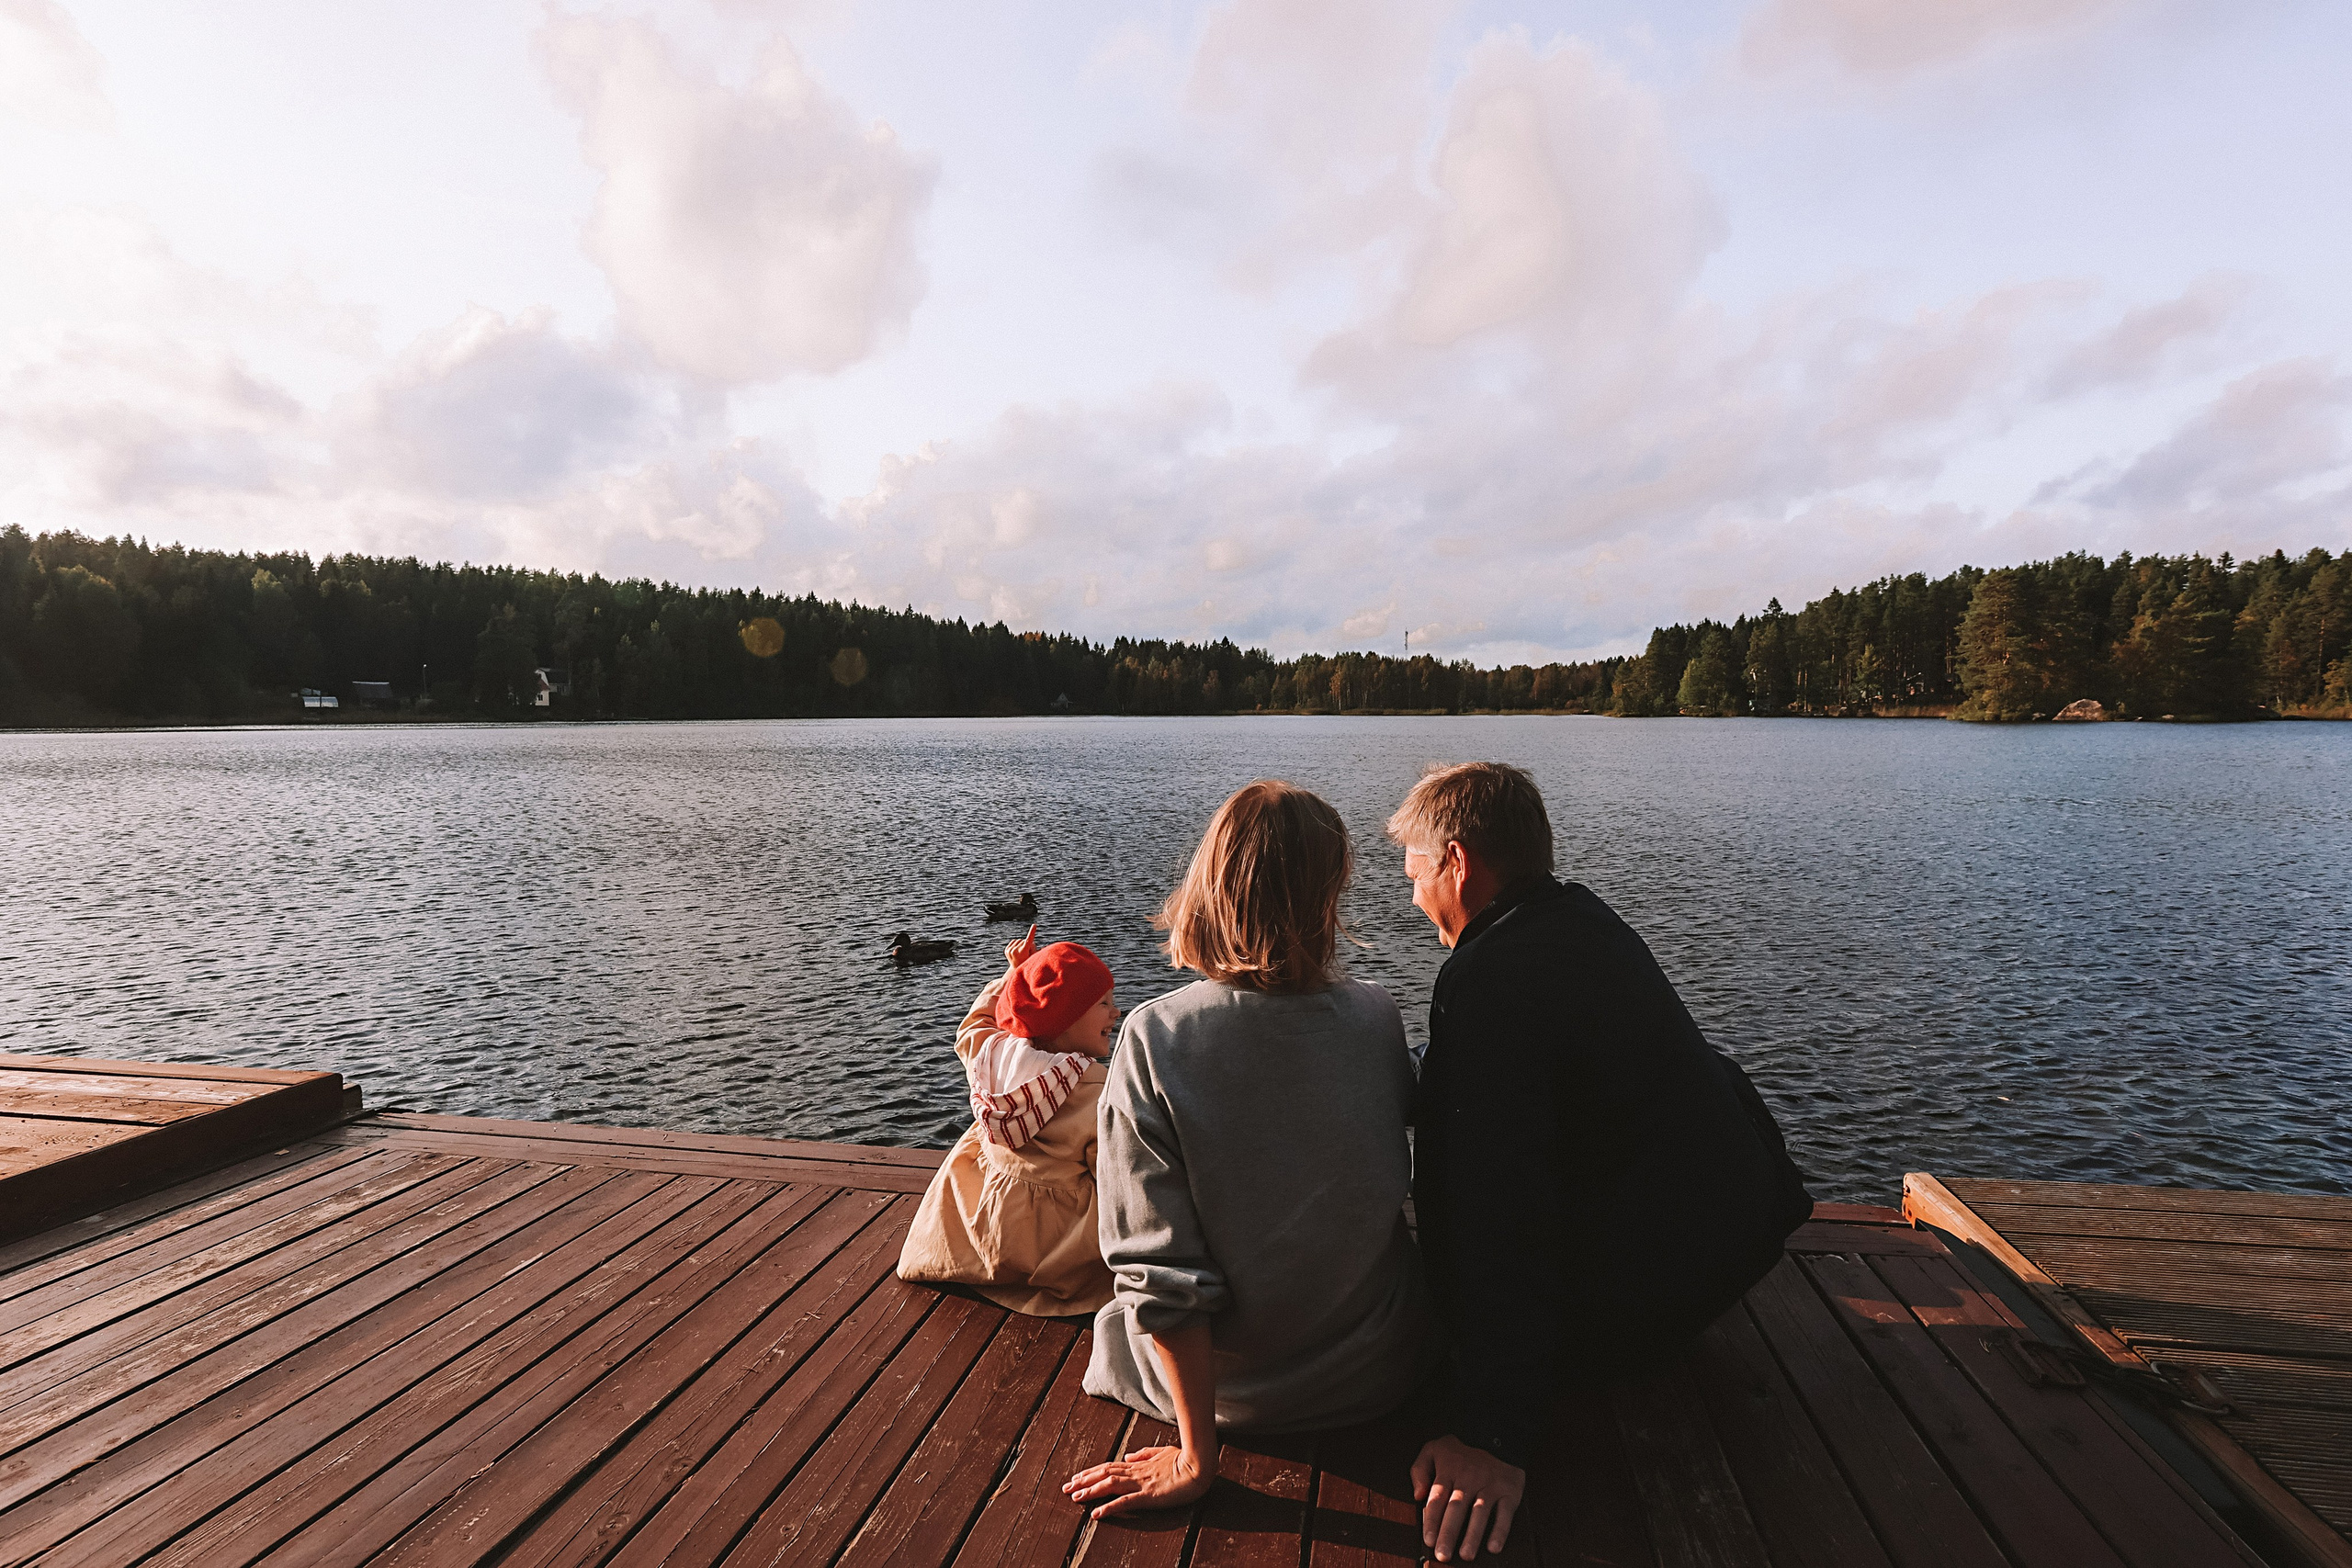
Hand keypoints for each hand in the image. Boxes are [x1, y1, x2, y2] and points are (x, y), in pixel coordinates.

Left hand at [1005, 924, 1038, 968]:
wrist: (1016, 970)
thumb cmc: (1028, 963)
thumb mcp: (1033, 956)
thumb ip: (1034, 948)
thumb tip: (1031, 941)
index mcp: (1022, 952)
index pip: (1028, 940)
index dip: (1032, 932)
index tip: (1034, 925)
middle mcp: (1015, 951)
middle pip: (1025, 941)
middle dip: (1028, 945)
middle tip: (1027, 954)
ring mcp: (1009, 950)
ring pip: (1019, 940)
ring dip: (1022, 944)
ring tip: (1022, 953)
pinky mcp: (1006, 950)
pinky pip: (1014, 941)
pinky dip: (1017, 944)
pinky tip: (1018, 950)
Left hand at [1063, 1442, 1216, 1518]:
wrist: (1200, 1466)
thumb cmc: (1186, 1460)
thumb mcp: (1163, 1452)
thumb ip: (1144, 1454)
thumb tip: (1127, 1455)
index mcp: (1139, 1464)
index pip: (1110, 1466)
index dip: (1092, 1472)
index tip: (1077, 1477)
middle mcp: (1136, 1472)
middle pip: (1104, 1474)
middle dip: (1084, 1481)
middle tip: (1066, 1488)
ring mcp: (1141, 1483)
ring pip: (1110, 1485)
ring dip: (1091, 1492)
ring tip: (1074, 1498)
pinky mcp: (1149, 1495)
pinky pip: (1125, 1502)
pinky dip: (1109, 1507)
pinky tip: (1097, 1514)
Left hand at [1412, 1434, 1523, 1561]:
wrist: (1498, 1436)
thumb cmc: (1460, 1450)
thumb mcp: (1434, 1450)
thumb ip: (1419, 1470)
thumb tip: (1417, 1496)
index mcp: (1449, 1470)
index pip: (1437, 1498)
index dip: (1432, 1520)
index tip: (1428, 1540)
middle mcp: (1469, 1478)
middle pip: (1457, 1508)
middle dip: (1449, 1533)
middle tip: (1442, 1555)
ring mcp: (1490, 1485)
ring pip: (1480, 1512)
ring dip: (1473, 1535)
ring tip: (1465, 1555)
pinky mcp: (1509, 1491)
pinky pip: (1505, 1512)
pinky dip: (1500, 1530)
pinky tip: (1493, 1547)